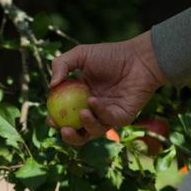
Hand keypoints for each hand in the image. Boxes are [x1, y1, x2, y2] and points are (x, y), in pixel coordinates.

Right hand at [50, 30, 166, 145]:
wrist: (139, 58)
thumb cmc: (111, 54)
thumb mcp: (81, 54)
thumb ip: (61, 65)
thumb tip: (51, 86)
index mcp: (81, 99)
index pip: (66, 116)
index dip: (57, 121)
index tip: (51, 119)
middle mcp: (94, 111)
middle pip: (79, 132)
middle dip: (69, 136)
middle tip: (63, 129)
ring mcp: (108, 116)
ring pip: (93, 132)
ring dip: (86, 126)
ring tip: (82, 113)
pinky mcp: (122, 118)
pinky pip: (108, 121)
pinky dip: (99, 114)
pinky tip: (93, 102)